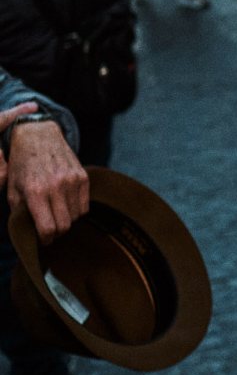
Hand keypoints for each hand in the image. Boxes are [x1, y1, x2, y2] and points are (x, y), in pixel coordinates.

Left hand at [1, 111, 88, 243]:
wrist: (38, 135)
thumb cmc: (22, 165)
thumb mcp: (12, 189)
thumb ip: (20, 212)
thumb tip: (29, 234)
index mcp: (35, 191)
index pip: (48, 229)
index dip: (45, 240)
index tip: (43, 239)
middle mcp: (56, 186)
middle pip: (65, 226)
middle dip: (57, 233)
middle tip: (50, 229)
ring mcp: (72, 180)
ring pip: (76, 217)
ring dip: (67, 220)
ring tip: (56, 213)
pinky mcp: (83, 176)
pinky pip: (85, 206)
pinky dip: (77, 210)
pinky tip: (66, 203)